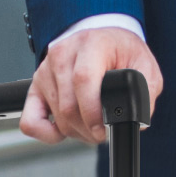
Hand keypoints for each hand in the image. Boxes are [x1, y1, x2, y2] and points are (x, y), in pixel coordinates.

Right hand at [21, 28, 163, 144]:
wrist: (104, 41)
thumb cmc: (122, 54)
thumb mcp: (144, 67)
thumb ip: (145, 92)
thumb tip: (138, 121)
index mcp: (91, 44)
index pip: (83, 80)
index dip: (92, 112)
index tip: (103, 130)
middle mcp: (63, 54)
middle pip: (69, 105)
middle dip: (88, 130)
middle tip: (102, 132)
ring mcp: (46, 70)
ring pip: (57, 116)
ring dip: (76, 131)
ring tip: (90, 125)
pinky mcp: (35, 86)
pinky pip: (30, 121)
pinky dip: (45, 134)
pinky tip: (63, 130)